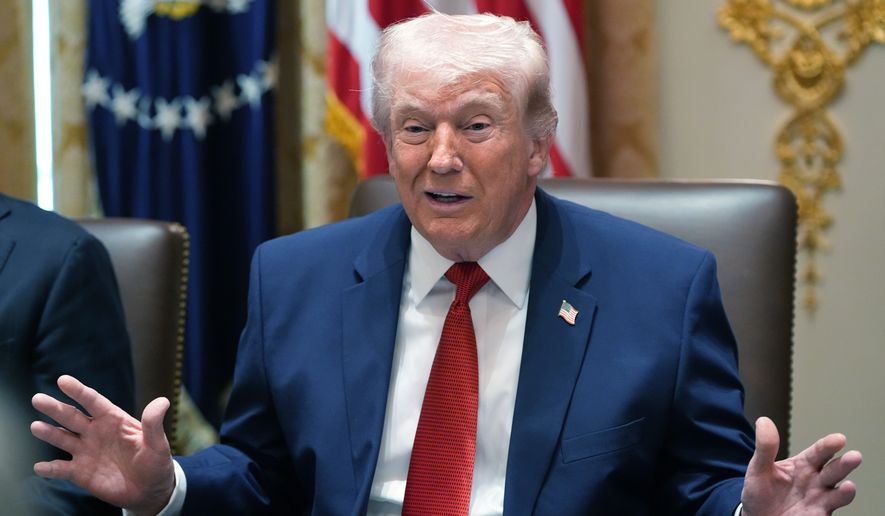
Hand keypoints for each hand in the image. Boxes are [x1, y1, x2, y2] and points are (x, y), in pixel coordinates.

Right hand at [30, 375, 174, 514]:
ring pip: (63, 438)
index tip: (63, 380)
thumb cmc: (156, 463)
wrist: (150, 491)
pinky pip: (61, 469)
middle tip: (38, 399)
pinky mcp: (81, 473)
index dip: (79, 391)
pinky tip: (39, 467)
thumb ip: (154, 424)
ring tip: (35, 426)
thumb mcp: (158, 444)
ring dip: (49, 433)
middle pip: (72, 417)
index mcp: (113, 420)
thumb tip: (163, 401)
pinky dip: (50, 469)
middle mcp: (96, 433)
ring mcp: (86, 452)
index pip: (94, 402)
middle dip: (55, 408)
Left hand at [741, 416, 861, 515]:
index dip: (828, 445)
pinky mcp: (817, 515)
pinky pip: (829, 511)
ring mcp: (819, 498)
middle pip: (833, 470)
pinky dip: (836, 505)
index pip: (818, 452)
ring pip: (837, 492)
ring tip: (849, 486)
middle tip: (854, 457)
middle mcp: (816, 480)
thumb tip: (763, 421)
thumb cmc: (761, 492)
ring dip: (846, 490)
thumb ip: (765, 447)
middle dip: (844, 464)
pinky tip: (840, 500)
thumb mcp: (759, 468)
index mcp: (803, 465)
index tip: (839, 439)